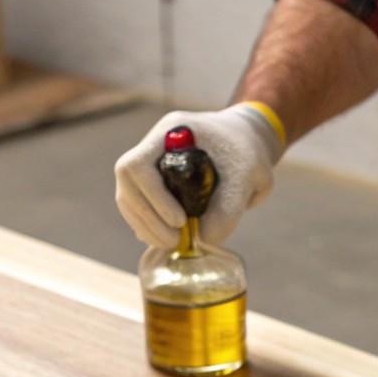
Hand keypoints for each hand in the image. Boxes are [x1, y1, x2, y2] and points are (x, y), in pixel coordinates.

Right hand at [114, 104, 283, 247]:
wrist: (246, 144)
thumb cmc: (249, 154)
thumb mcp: (250, 177)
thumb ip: (228, 207)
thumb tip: (201, 240)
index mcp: (173, 132)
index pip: (139, 165)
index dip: (154, 197)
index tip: (180, 221)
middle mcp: (153, 146)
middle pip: (127, 183)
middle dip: (148, 218)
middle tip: (175, 241)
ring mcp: (149, 165)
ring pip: (128, 198)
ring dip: (146, 226)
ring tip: (172, 244)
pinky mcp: (151, 184)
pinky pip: (136, 207)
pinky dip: (148, 227)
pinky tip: (165, 239)